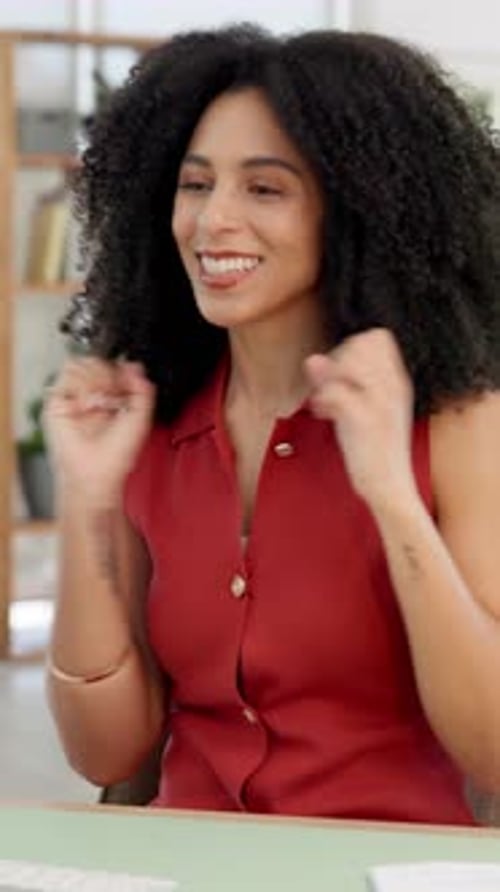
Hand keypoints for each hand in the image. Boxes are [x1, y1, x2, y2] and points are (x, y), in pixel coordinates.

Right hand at [44, 358, 155, 506]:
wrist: (96, 471)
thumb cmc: (117, 455)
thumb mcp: (141, 420)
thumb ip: (143, 391)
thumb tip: (135, 367)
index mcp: (112, 400)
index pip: (113, 368)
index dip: (122, 368)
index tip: (129, 375)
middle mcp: (92, 398)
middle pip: (97, 361)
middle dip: (109, 372)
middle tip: (114, 391)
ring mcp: (74, 399)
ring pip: (81, 364)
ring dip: (94, 378)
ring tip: (101, 399)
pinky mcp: (57, 402)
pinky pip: (66, 376)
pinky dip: (80, 386)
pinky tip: (87, 403)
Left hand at [304, 329, 416, 512]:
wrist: (389, 488)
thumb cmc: (374, 451)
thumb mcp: (363, 411)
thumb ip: (341, 383)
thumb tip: (312, 359)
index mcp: (397, 381)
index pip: (377, 336)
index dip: (351, 348)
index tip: (340, 375)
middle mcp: (393, 386)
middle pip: (359, 342)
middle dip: (336, 361)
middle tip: (330, 389)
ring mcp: (381, 401)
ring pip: (348, 361)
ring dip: (329, 378)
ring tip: (326, 401)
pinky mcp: (365, 420)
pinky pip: (337, 391)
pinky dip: (324, 400)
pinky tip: (324, 414)